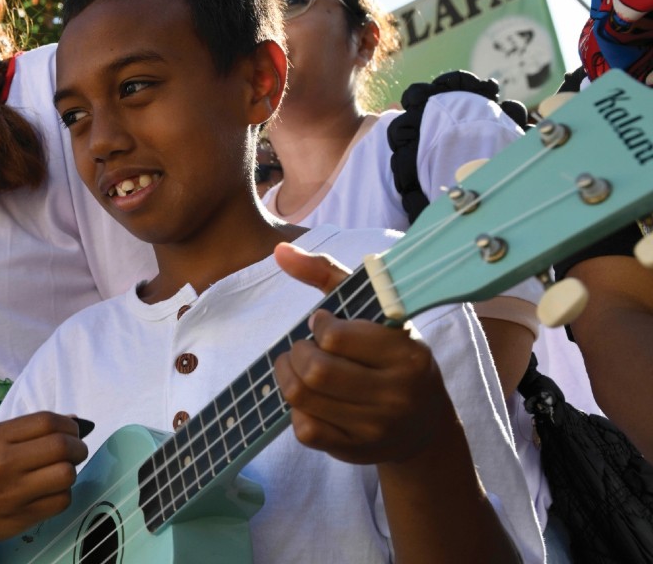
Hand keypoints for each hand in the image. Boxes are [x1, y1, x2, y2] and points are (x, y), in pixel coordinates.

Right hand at [0, 412, 87, 554]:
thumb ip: (27, 431)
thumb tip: (74, 420)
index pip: (47, 421)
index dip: (70, 425)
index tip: (72, 432)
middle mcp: (5, 462)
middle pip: (62, 446)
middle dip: (78, 448)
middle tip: (75, 452)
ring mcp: (14, 492)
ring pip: (66, 475)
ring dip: (71, 472)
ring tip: (60, 473)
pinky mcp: (22, 517)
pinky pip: (62, 501)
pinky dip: (63, 494)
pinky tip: (52, 492)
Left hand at [273, 243, 448, 464]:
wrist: (422, 426)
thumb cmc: (391, 357)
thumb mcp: (374, 312)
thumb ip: (328, 274)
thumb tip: (279, 250)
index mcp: (408, 355)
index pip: (335, 336)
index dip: (319, 326)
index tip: (325, 325)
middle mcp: (397, 395)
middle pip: (314, 371)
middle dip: (296, 353)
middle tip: (303, 348)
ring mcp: (376, 428)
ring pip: (302, 399)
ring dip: (287, 377)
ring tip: (297, 367)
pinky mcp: (354, 451)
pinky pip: (304, 429)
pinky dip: (296, 410)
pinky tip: (310, 399)